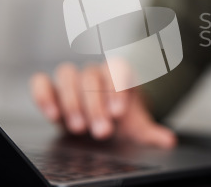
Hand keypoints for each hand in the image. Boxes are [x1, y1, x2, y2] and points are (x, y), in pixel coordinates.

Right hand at [30, 61, 175, 147]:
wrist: (101, 117)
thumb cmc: (118, 117)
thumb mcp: (135, 126)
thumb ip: (150, 132)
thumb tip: (169, 141)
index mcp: (117, 73)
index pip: (118, 69)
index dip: (118, 88)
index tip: (119, 113)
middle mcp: (94, 72)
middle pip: (92, 76)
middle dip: (96, 104)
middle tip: (102, 130)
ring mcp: (72, 78)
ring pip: (68, 74)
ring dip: (72, 101)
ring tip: (79, 128)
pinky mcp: (51, 88)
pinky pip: (41, 82)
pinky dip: (43, 95)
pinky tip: (52, 115)